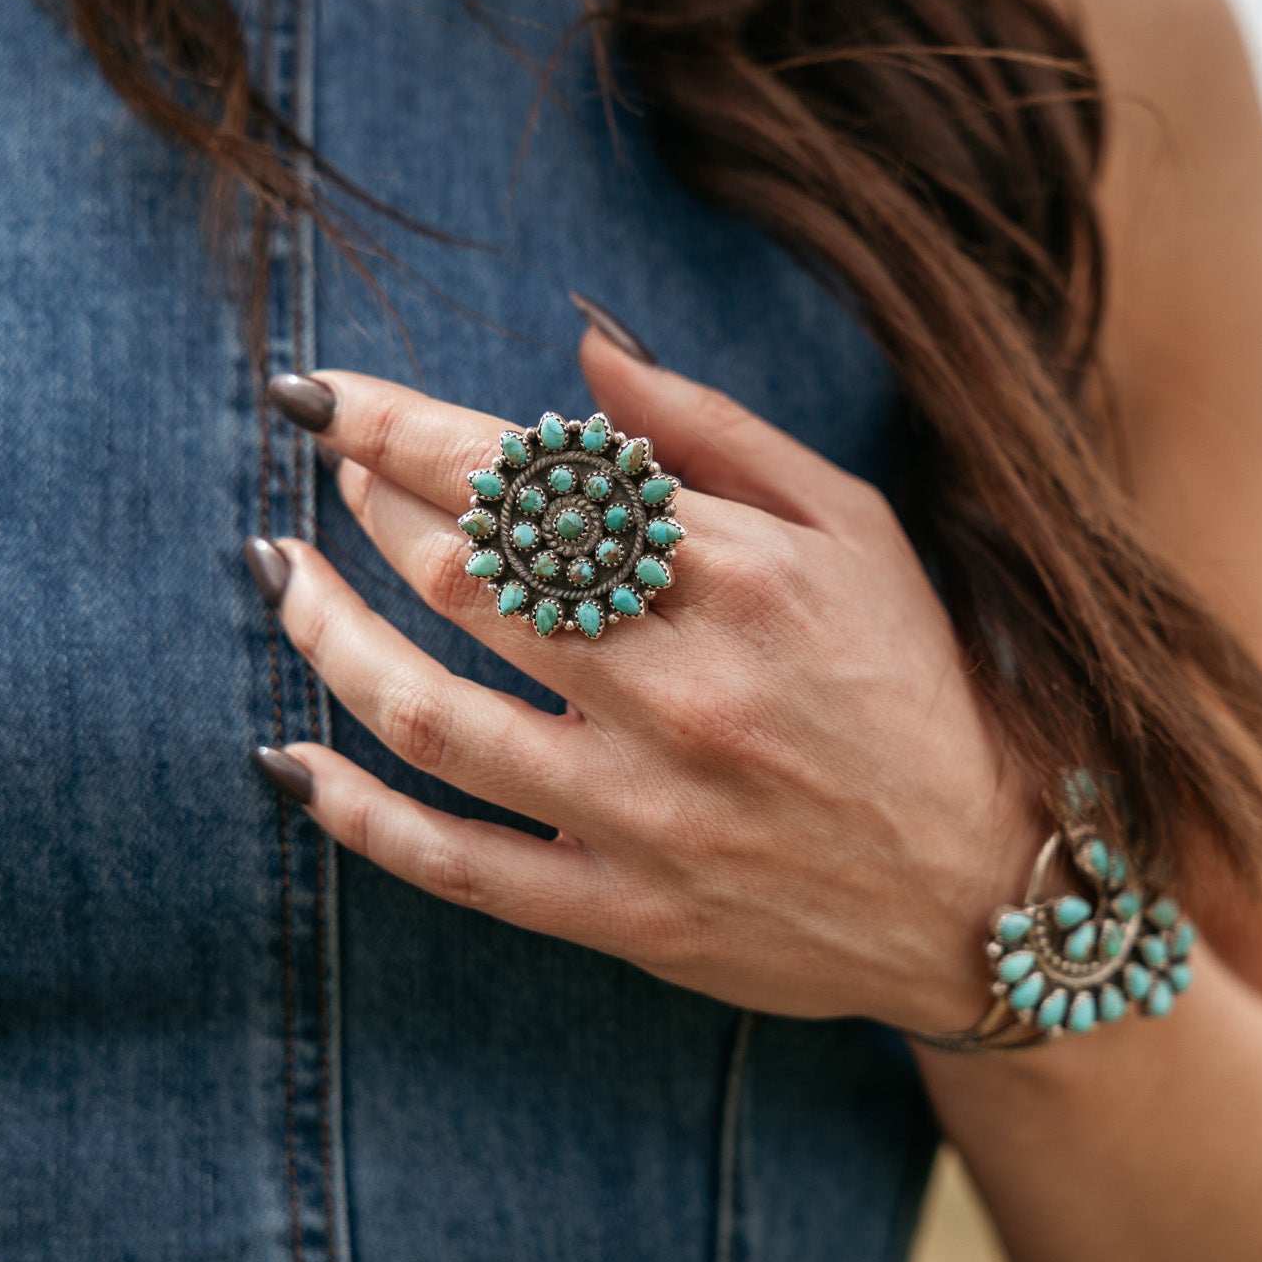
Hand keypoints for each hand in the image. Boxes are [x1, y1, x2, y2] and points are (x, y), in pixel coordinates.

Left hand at [256, 325, 1042, 1033]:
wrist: (981, 886)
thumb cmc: (913, 682)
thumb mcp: (851, 527)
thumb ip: (714, 434)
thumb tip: (581, 350)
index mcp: (745, 578)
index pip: (530, 482)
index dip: (399, 428)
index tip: (321, 396)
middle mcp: (687, 692)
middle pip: (466, 579)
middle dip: (370, 508)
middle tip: (337, 473)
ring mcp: (647, 813)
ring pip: (430, 716)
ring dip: (328, 635)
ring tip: (280, 575)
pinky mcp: (623, 911)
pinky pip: (455, 866)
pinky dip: (354, 816)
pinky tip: (284, 760)